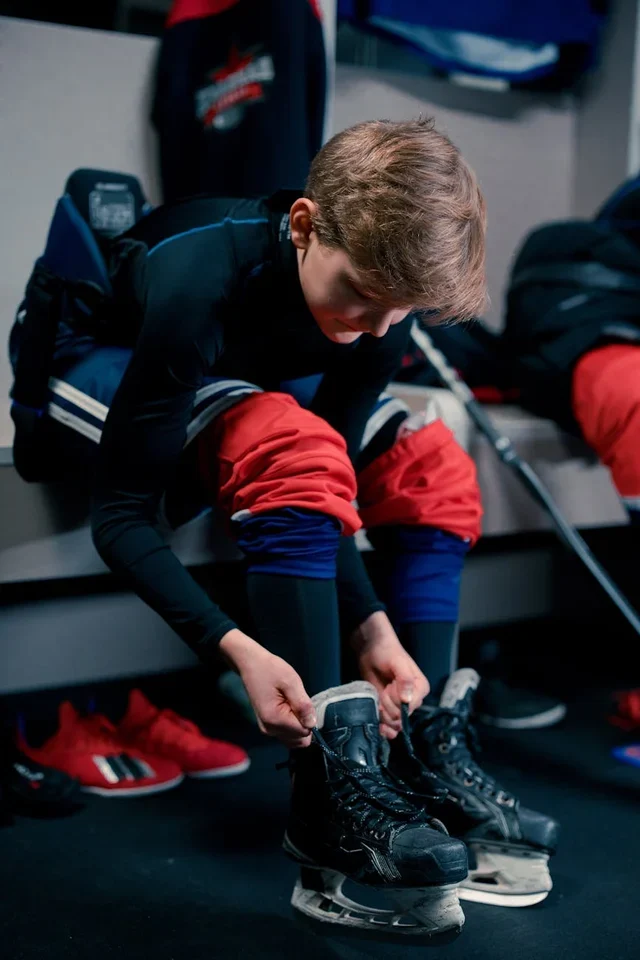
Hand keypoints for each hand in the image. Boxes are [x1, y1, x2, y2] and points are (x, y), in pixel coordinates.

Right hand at [219, 630, 316, 748]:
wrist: (251, 665)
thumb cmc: (271, 670)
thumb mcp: (291, 682)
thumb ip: (302, 705)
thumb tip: (312, 724)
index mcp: (274, 720)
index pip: (304, 732)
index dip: (309, 717)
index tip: (300, 701)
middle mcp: (270, 730)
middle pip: (300, 740)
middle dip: (304, 722)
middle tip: (296, 702)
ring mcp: (267, 730)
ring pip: (295, 739)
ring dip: (299, 724)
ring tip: (291, 704)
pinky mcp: (268, 727)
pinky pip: (288, 735)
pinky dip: (292, 725)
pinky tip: (288, 709)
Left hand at [351, 612, 429, 739]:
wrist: (371, 649)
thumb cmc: (387, 652)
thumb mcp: (397, 662)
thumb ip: (405, 680)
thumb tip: (407, 700)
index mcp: (420, 688)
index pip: (410, 707)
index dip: (396, 701)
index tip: (390, 686)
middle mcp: (413, 700)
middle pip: (400, 717)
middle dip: (387, 706)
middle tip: (383, 689)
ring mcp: (399, 706)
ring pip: (393, 723)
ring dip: (382, 714)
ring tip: (378, 697)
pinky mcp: (388, 709)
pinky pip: (390, 727)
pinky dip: (383, 728)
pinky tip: (379, 725)